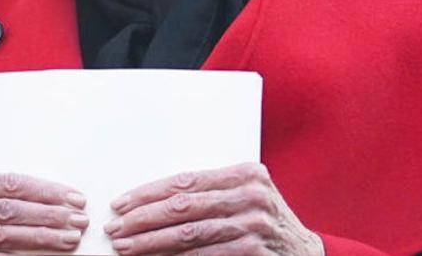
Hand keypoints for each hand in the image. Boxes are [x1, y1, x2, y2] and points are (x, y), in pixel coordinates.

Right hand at [0, 167, 88, 254]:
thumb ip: (1, 190)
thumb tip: (59, 194)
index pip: (8, 183)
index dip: (45, 191)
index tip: (74, 197)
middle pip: (7, 210)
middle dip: (48, 215)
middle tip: (78, 220)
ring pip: (1, 237)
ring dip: (41, 238)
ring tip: (69, 238)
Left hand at [104, 162, 322, 254]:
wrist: (305, 254)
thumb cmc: (265, 223)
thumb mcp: (246, 198)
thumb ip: (211, 194)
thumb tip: (153, 203)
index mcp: (247, 174)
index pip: (187, 181)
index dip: (150, 193)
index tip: (122, 203)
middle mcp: (252, 196)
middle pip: (183, 206)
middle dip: (142, 218)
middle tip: (115, 227)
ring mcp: (253, 225)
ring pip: (188, 234)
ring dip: (150, 242)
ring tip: (125, 247)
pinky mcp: (252, 251)